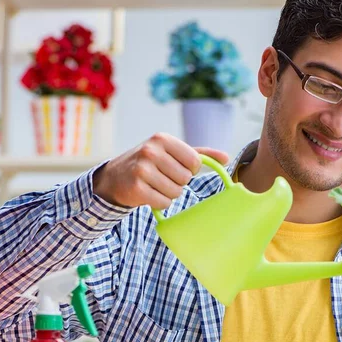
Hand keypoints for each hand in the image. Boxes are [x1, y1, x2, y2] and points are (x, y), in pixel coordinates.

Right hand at [93, 133, 227, 208]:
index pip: (194, 162)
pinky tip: (148, 193)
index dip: (189, 169)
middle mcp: (151, 151)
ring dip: (168, 193)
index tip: (176, 167)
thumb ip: (200, 153)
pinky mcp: (137, 188)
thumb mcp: (172, 152)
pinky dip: (159, 202)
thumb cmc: (149, 163)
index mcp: (163, 139)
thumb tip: (226, 158)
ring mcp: (142, 169)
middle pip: (186, 178)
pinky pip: (163, 202)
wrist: (115, 177)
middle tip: (162, 177)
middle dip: (177, 182)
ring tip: (154, 185)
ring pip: (176, 192)